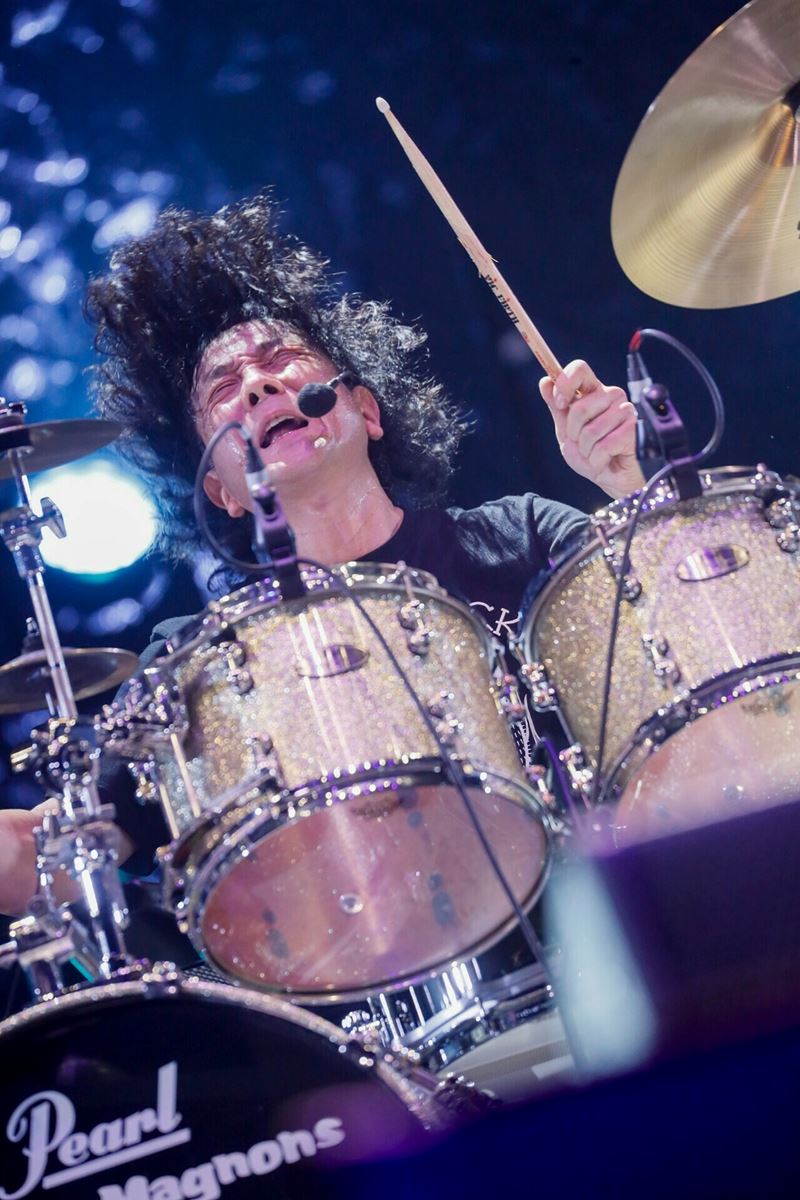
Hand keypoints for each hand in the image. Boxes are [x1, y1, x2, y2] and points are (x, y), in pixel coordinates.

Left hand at [540, 360, 643, 499]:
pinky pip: (604, 446)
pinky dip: (597, 459)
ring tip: (594, 453)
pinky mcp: (634, 429)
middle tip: (581, 443)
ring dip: (586, 450)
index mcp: (593, 392)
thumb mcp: (567, 431)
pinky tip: (605, 460)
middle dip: (573, 432)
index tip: (559, 404)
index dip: (565, 383)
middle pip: (580, 407)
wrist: (610, 479)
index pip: (580, 369)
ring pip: (591, 430)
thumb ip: (557, 407)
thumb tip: (545, 382)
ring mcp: (625, 410)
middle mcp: (611, 396)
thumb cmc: (591, 453)